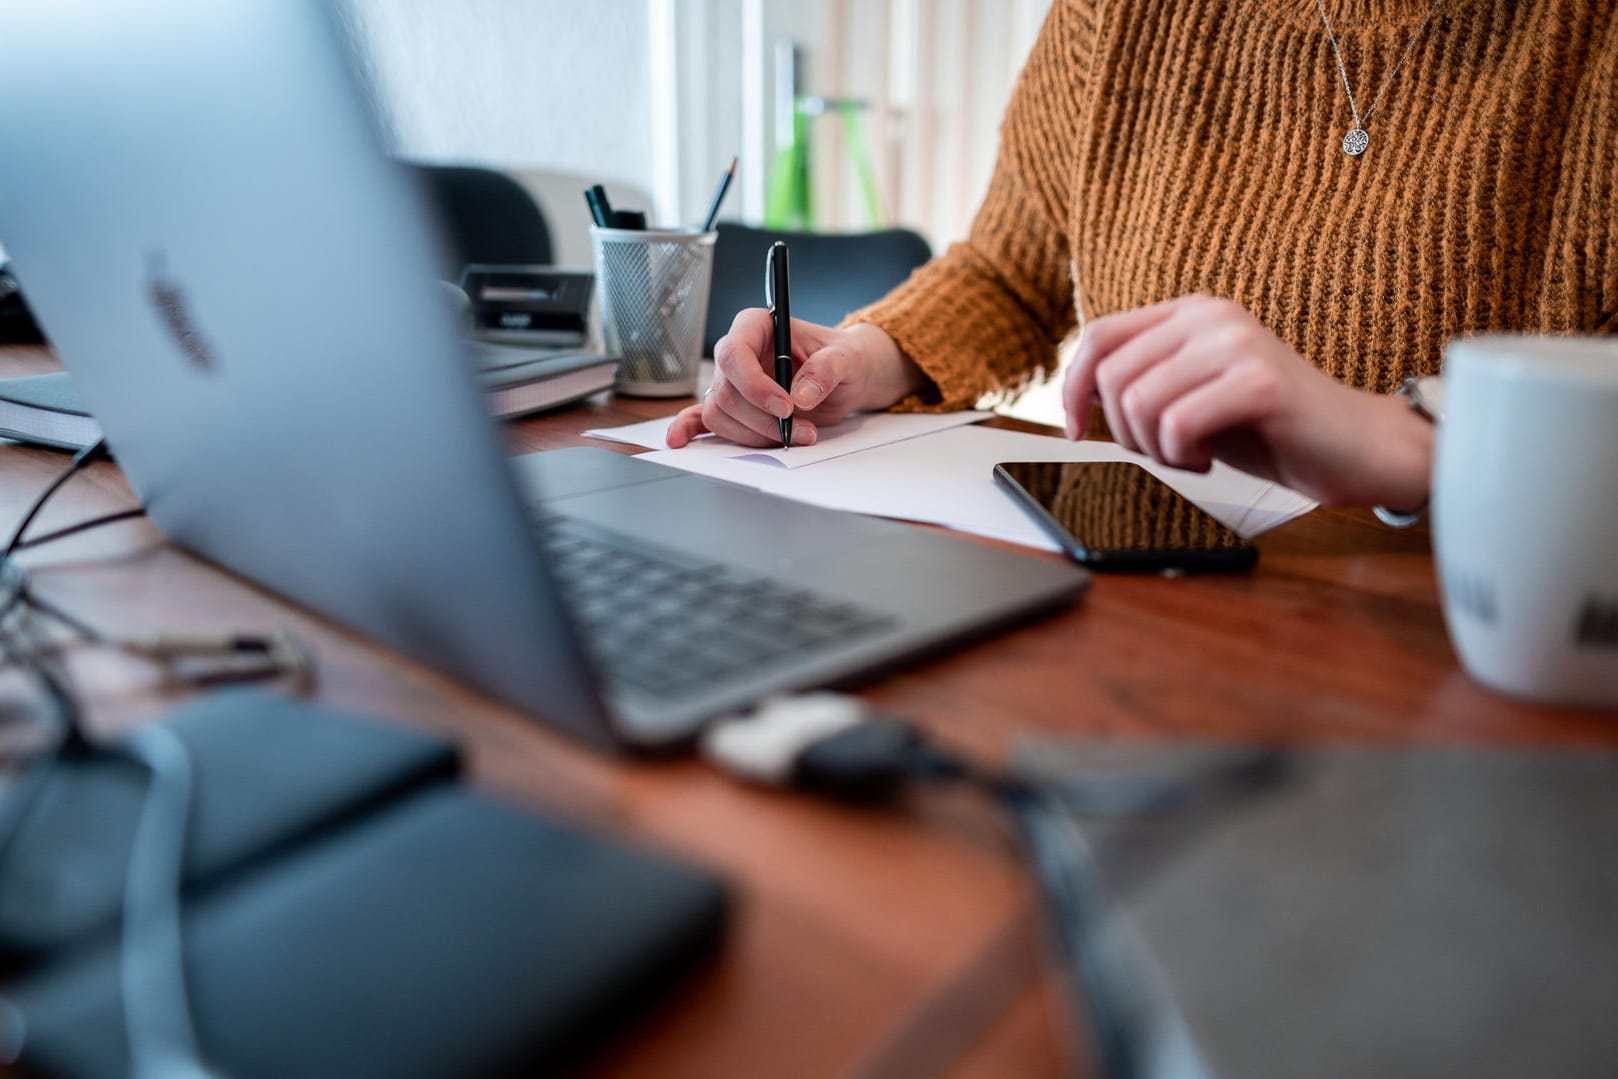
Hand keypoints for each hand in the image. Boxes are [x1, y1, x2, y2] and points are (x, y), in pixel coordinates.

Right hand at [666, 312, 925, 447]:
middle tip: (802, 431)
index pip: (735, 353)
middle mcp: (738, 353)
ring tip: (795, 437)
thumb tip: (802, 394)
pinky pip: (703, 418)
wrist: (845, 379)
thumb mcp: (847, 359)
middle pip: (727, 391)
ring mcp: (732, 382)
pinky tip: (678, 441)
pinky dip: (690, 430)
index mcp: (756, 327)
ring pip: (721, 413)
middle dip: (762, 419)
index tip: (786, 407)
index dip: (754, 385)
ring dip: (754, 435)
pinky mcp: (735, 407)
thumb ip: (828, 369)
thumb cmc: (843, 359)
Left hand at [1062, 294, 1431, 507]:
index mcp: (1190, 313)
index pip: (1098, 338)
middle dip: (1125, 433)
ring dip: (1156, 449)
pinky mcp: (1259, 382)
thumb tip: (1076, 396)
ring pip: (1140, 404)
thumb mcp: (1192, 396)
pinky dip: (1183, 457)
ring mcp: (1237, 344)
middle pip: (1113, 378)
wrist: (1357, 448)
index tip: (1077, 431)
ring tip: (1195, 454)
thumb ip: (1142, 382)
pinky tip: (1212, 459)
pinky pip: (1178, 425)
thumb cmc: (1269, 428)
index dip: (1072, 389)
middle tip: (1168, 451)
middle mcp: (1211, 316)